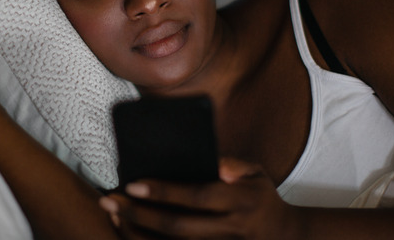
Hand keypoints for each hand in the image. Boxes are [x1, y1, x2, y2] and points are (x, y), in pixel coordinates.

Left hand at [100, 158, 299, 238]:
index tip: (133, 184)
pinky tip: (130, 232)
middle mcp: (229, 230)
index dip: (164, 192)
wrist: (283, 238)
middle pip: (177, 226)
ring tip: (114, 216)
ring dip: (139, 233)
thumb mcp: (255, 173)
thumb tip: (209, 161)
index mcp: (240, 202)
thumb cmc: (261, 199)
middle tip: (110, 200)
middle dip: (140, 214)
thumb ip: (232, 164)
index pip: (197, 196)